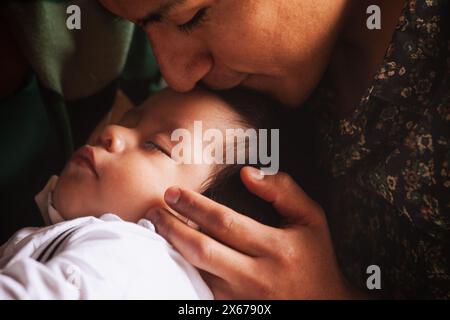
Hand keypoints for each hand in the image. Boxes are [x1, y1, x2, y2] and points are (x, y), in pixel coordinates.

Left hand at [146, 167, 360, 298]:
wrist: (327, 305)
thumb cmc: (315, 257)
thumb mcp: (311, 218)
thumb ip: (283, 190)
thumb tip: (246, 174)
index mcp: (277, 248)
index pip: (225, 222)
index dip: (194, 206)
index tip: (172, 193)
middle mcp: (258, 276)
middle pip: (203, 250)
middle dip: (172, 228)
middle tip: (154, 211)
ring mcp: (245, 300)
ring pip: (197, 274)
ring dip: (173, 251)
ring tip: (157, 231)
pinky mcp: (236, 312)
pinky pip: (202, 293)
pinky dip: (184, 274)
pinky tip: (173, 257)